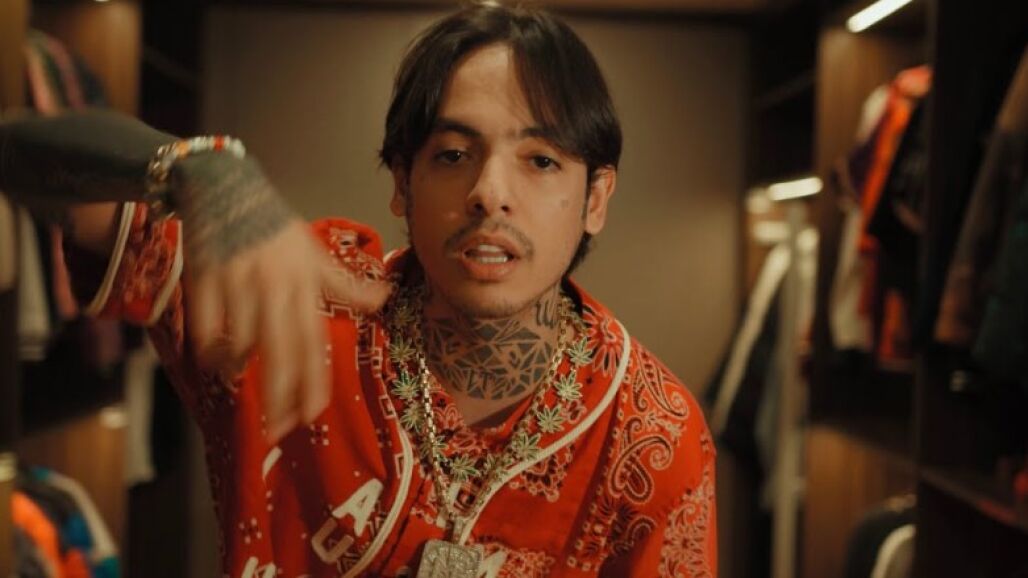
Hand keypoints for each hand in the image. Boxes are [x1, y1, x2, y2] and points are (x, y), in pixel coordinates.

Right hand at [173, 155, 391, 441]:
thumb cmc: (273, 227)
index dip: (313, 381)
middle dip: (281, 394)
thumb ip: (345, 285)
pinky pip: (206, 325)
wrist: (225, 187)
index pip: (313, 342)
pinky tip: (215, 355)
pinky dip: (210, 347)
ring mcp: (238, 282)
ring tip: (242, 382)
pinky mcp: (205, 278)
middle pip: (281, 351)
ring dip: (240, 369)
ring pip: (240, 341)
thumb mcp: (314, 253)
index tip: (311, 414)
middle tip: (279, 429)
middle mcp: (275, 285)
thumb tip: (385, 300)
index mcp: (304, 283)